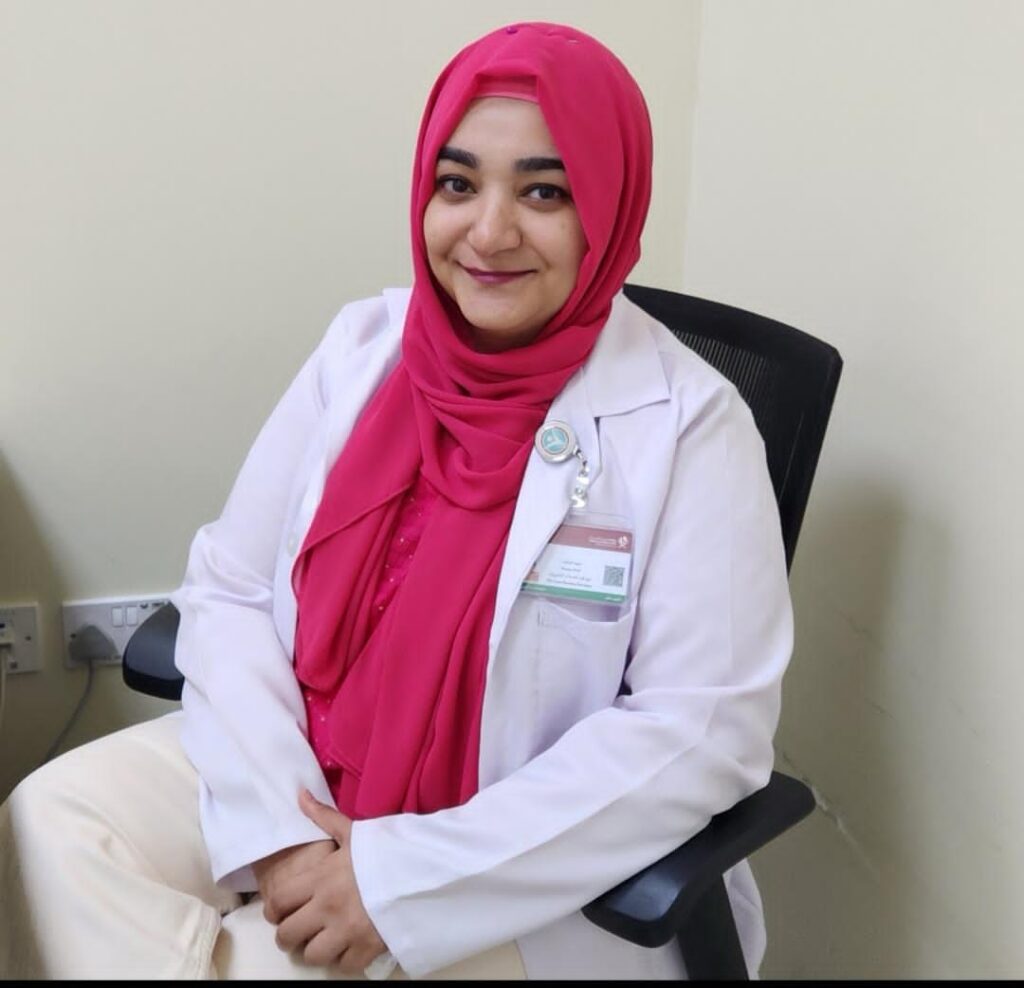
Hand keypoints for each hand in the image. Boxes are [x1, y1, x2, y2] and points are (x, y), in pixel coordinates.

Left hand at [265, 789, 387, 972]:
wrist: (423, 870)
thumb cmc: (386, 850)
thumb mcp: (353, 831)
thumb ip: (322, 816)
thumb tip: (299, 794)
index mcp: (321, 878)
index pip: (278, 902)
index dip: (273, 910)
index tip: (280, 912)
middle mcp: (327, 907)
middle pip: (287, 935)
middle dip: (289, 935)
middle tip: (299, 929)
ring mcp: (346, 931)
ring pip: (311, 955)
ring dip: (314, 950)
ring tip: (322, 939)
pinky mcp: (366, 948)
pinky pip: (342, 966)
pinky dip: (342, 959)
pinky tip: (347, 946)